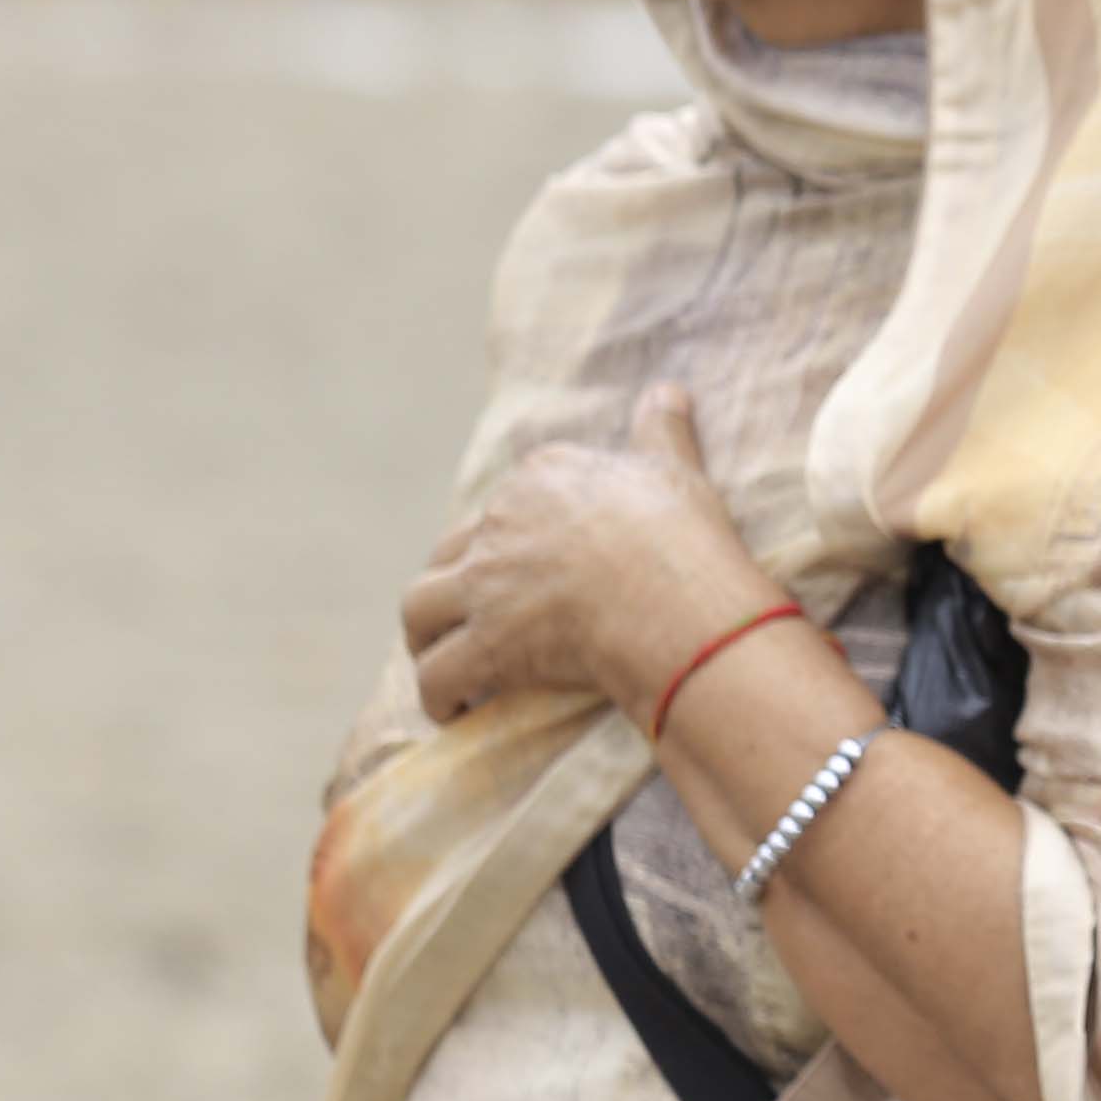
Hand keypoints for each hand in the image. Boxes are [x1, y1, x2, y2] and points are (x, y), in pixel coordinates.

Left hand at [399, 381, 772, 729]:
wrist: (676, 598)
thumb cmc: (681, 536)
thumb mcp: (673, 468)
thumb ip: (662, 428)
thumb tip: (669, 389)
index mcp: (540, 479)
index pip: (502, 508)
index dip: (505, 542)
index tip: (526, 571)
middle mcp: (500, 524)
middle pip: (450, 554)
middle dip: (455, 587)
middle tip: (476, 619)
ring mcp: (486, 584)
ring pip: (419, 609)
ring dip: (424, 638)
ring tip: (442, 660)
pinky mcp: (486, 642)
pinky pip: (439, 674)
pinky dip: (438, 695)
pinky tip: (452, 711)